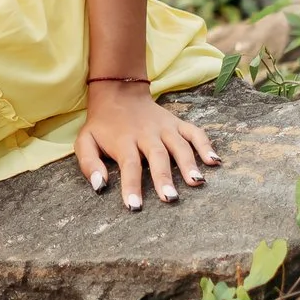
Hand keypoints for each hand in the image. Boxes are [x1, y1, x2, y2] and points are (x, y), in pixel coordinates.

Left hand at [75, 79, 219, 210]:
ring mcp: (165, 127)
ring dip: (188, 163)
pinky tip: (214, 162)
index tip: (134, 206)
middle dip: (164, 177)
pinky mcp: (178, 123)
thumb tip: (100, 186)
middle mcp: (146, 133)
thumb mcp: (85, 141)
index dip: (131, 185)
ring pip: (179, 145)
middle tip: (170, 198)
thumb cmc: (102, 125)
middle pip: (157, 156)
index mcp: (123, 140)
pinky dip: (206, 145)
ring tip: (196, 183)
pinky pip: (195, 133)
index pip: (129, 165)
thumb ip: (88, 163)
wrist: (118, 93)